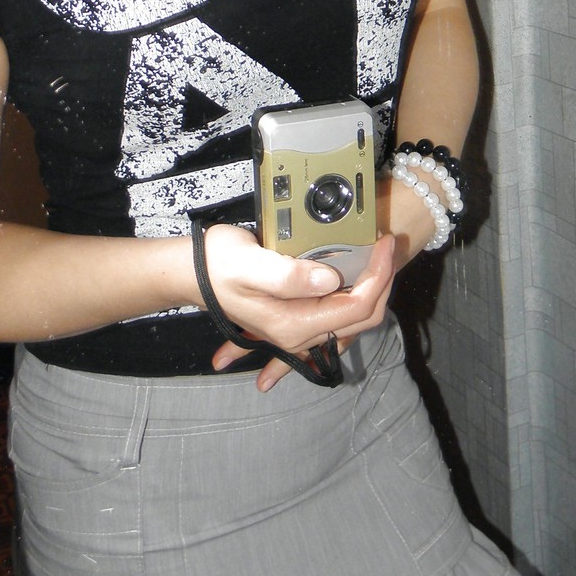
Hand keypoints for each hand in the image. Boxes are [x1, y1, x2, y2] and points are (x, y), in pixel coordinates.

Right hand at [200, 225, 398, 390]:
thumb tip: (330, 278)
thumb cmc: (217, 264)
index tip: (384, 242)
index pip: (356, 307)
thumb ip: (290, 276)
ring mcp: (297, 327)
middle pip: (361, 315)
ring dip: (371, 286)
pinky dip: (354, 295)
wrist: (190, 272)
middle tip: (385, 244)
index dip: (379, 275)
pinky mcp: (296, 314)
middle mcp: (299, 333)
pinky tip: (362, 277)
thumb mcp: (251, 266)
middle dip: (382, 280)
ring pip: (352, 315)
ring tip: (377, 253)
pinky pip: (335, 313)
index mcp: (294, 324)